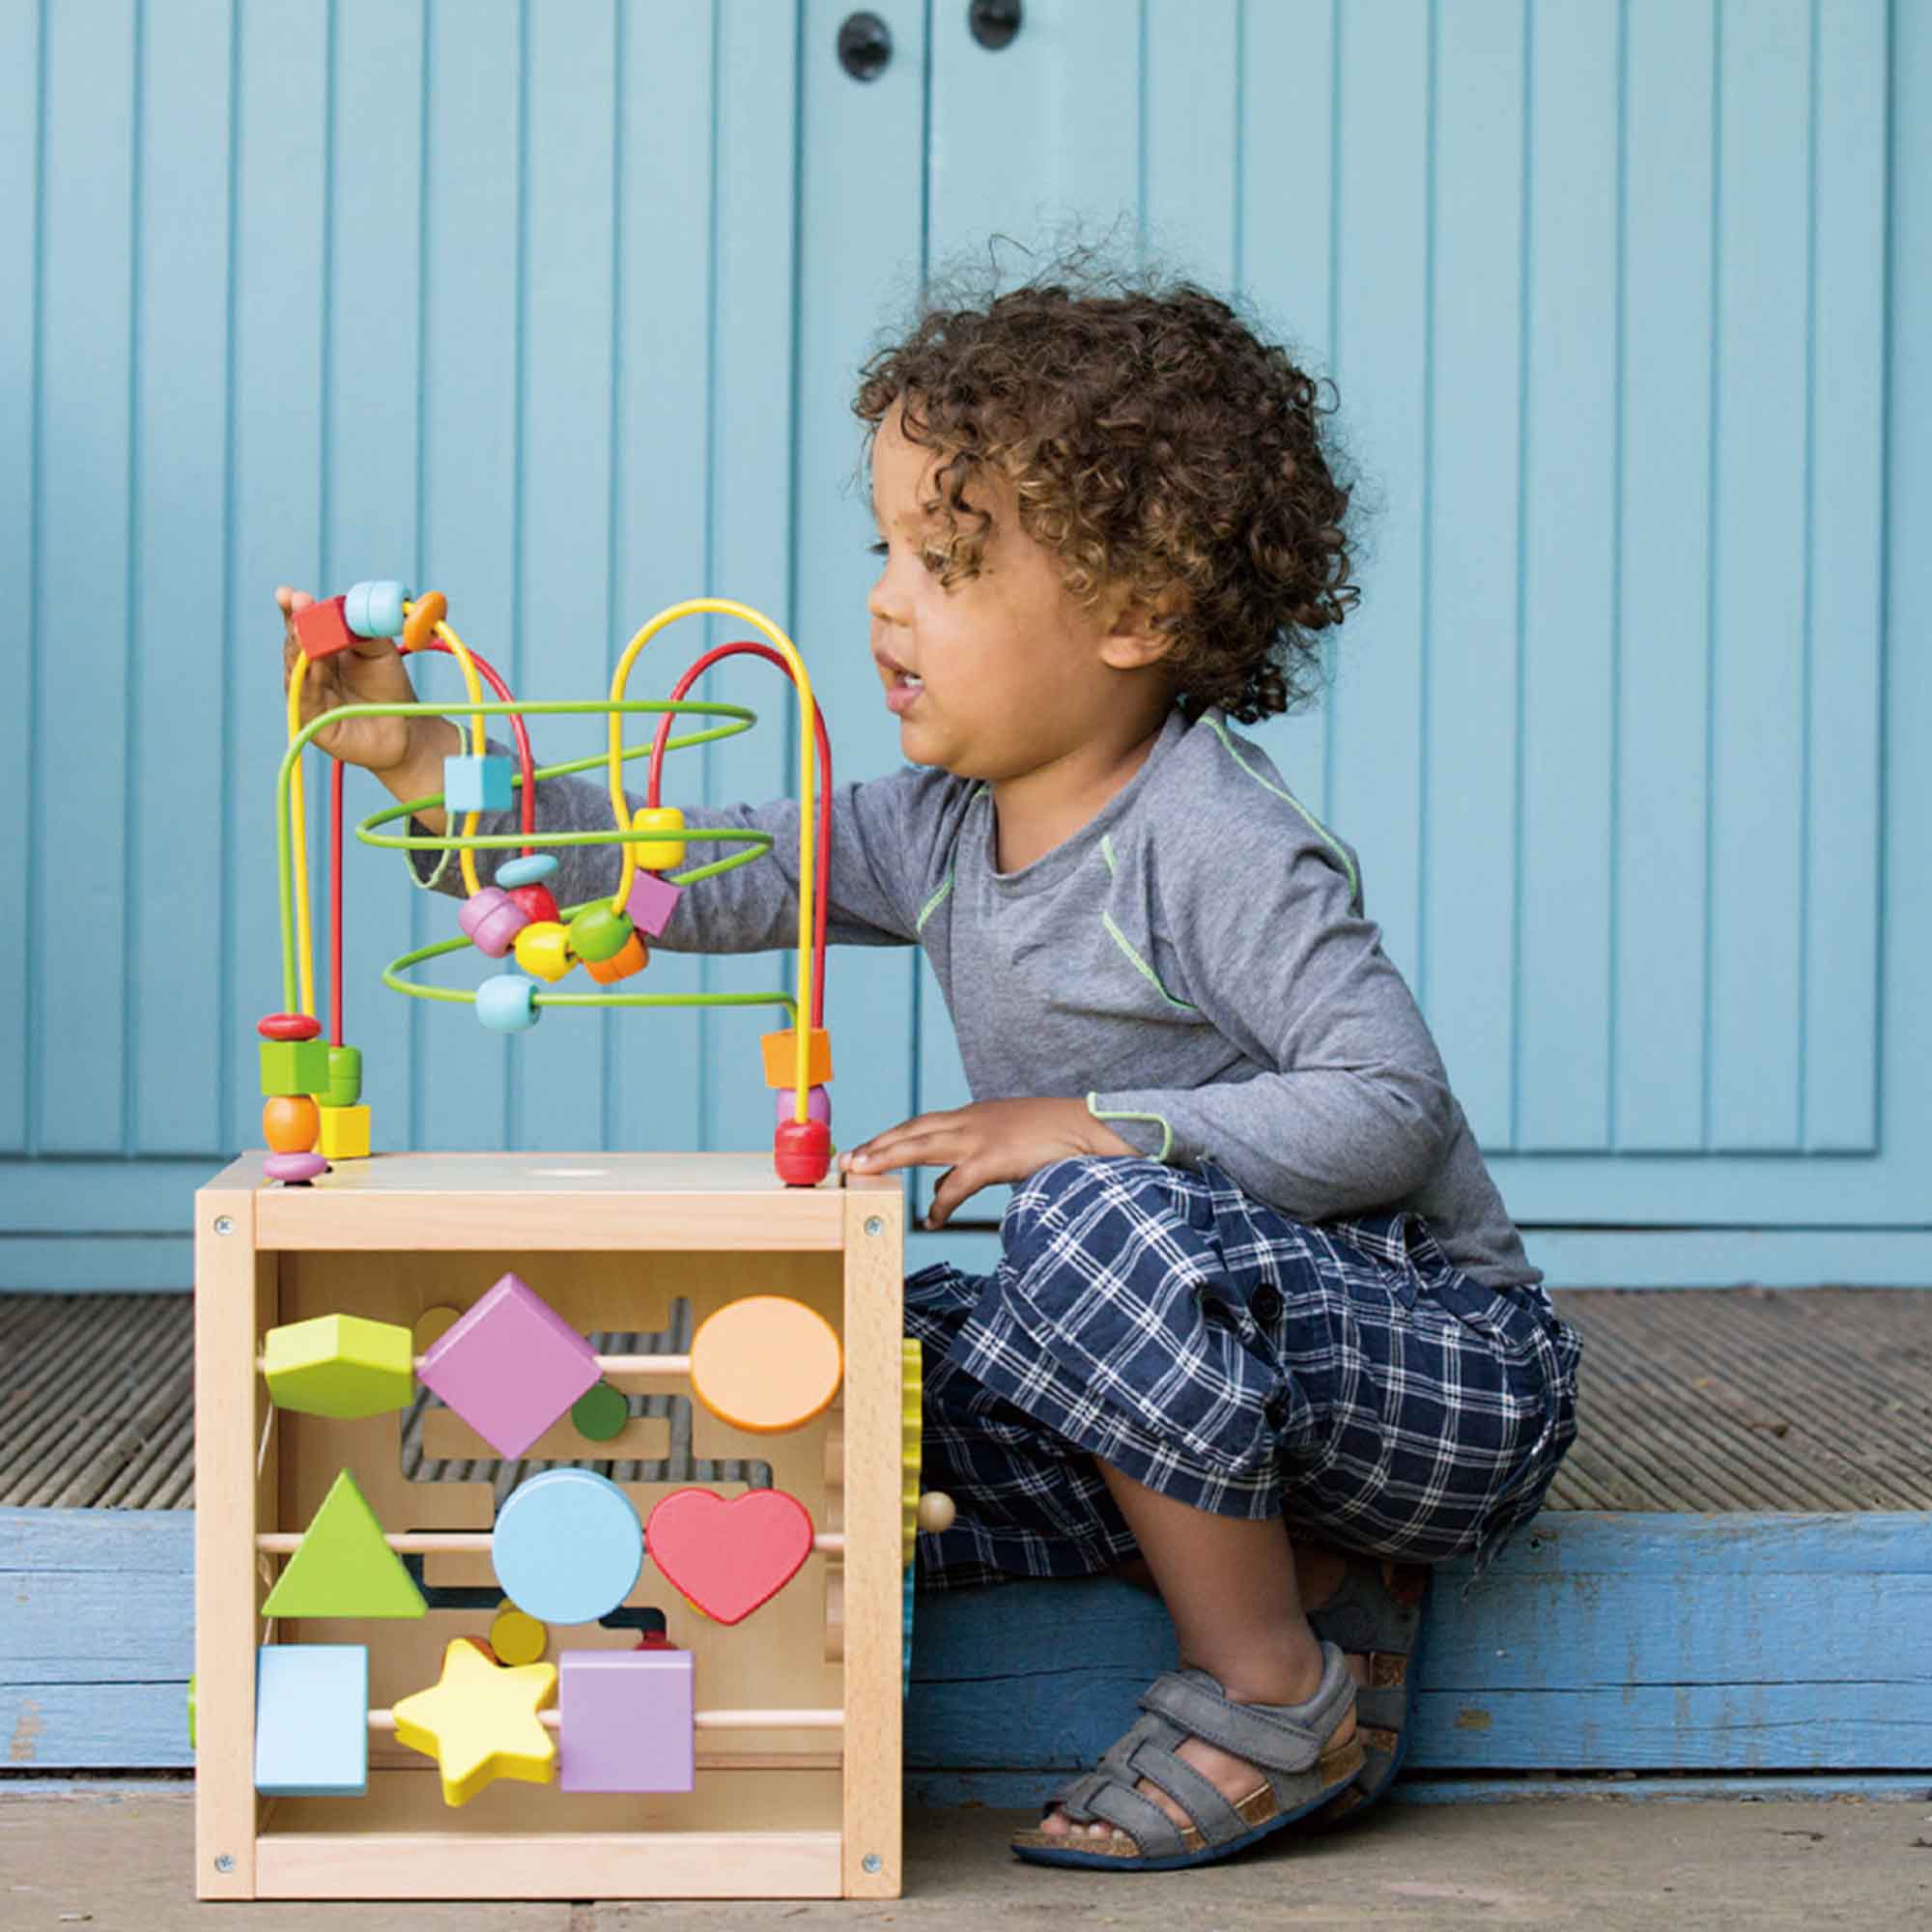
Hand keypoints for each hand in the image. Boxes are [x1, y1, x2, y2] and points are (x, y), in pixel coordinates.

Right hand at [277, 584, 432, 776]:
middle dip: (296, 624)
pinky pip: (305, 698)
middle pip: (294, 646)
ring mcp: (308, 697)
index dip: (294, 610)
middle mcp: (310, 673)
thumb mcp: (379, 651)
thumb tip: (340, 614)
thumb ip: (361, 631)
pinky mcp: (312, 722)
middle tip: (298, 603)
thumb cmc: (390, 689)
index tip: (290, 594)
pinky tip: (311, 661)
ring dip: (298, 648)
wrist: (407, 730)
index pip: (303, 627)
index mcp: (323, 651)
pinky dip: (306, 679)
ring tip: (302, 628)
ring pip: (297, 670)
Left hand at [839, 1098, 1139, 1229]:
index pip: (922, 1124)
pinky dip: (939, 1202)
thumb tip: (944, 1188)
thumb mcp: (1010, 1145)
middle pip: (911, 1129)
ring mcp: (981, 1136)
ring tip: (859, 1171)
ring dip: (886, 1157)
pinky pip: (955, 1183)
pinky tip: (930, 1219)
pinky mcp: (994, 1158)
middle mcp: (971, 1120)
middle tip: (845, 1159)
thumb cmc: (1058, 1139)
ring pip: (919, 1145)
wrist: (1094, 1126)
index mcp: (975, 1115)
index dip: (891, 1137)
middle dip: (875, 1143)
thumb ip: (975, 1163)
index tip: (866, 1149)